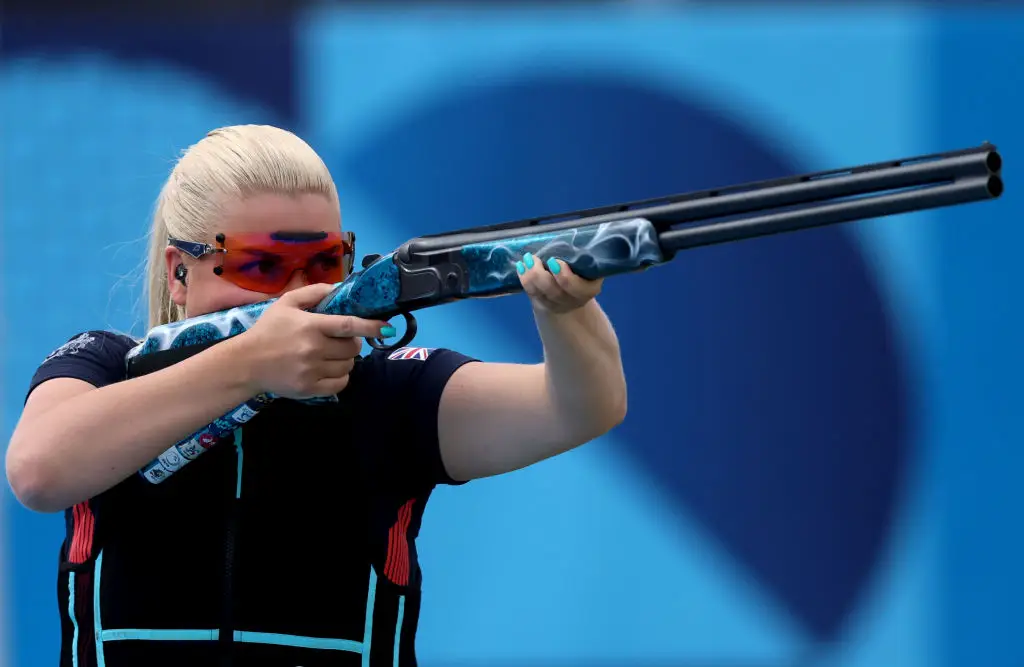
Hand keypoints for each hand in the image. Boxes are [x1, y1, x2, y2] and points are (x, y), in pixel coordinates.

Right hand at [237, 283, 391, 398]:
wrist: (246, 363)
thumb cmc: (267, 331)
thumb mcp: (286, 304)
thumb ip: (312, 292)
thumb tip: (337, 287)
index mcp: (311, 326)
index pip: (350, 325)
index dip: (372, 326)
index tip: (387, 328)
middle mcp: (314, 349)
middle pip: (353, 348)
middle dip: (353, 343)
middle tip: (341, 341)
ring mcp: (312, 371)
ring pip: (348, 366)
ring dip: (346, 360)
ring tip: (332, 355)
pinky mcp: (310, 389)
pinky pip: (340, 384)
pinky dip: (341, 377)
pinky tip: (330, 369)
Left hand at [516, 252, 601, 314]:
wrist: (573, 292)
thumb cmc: (583, 270)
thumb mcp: (589, 263)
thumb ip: (583, 254)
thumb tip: (573, 238)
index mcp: (589, 289)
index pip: (577, 288)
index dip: (564, 276)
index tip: (553, 260)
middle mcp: (573, 300)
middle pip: (555, 292)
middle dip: (540, 275)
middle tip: (534, 258)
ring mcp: (556, 304)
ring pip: (540, 293)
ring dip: (530, 275)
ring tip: (526, 259)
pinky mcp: (542, 303)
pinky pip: (531, 292)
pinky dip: (524, 279)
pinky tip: (520, 267)